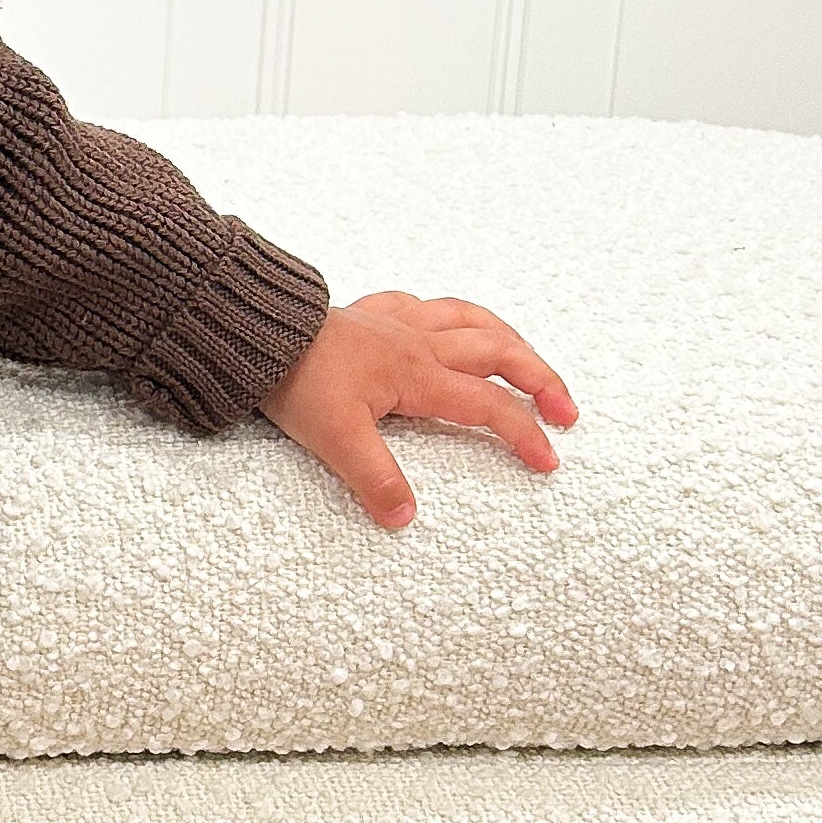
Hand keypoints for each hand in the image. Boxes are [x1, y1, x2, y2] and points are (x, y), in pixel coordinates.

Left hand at [257, 289, 577, 530]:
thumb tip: (404, 517)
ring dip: (510, 341)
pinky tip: (450, 324)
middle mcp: (419, 343)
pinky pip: (426, 305)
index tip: (549, 460)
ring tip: (530, 361)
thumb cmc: (293, 379)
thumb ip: (375, 478)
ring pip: (473, 320)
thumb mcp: (334, 438)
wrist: (255, 330)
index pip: (487, 407)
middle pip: (500, 353)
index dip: (523, 434)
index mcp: (418, 375)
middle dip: (540, 381)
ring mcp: (398, 323)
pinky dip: (452, 315)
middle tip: (566, 411)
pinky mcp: (372, 313)